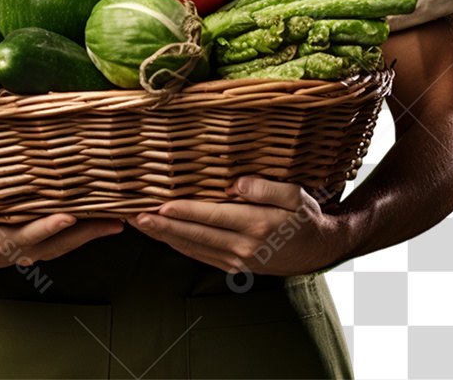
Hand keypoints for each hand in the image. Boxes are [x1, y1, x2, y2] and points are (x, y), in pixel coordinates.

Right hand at [0, 190, 123, 267]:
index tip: (66, 216)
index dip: (47, 227)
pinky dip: (90, 227)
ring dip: (95, 231)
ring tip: (121, 218)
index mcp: (4, 242)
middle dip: (87, 232)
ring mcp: (40, 246)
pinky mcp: (49, 239)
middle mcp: (27, 248)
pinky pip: (72, 235)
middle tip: (113, 220)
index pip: (29, 235)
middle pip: (62, 242)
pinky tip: (109, 213)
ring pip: (71, 240)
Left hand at [126, 176, 348, 276]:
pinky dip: (180, 246)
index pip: (211, 217)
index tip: (158, 205)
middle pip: (194, 235)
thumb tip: (237, 184)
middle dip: (162, 226)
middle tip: (134, 216)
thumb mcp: (296, 196)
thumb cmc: (305, 217)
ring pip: (193, 248)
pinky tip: (165, 236)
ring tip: (140, 224)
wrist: (318, 251)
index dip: (183, 212)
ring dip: (164, 236)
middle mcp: (243, 247)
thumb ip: (267, 188)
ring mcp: (237, 260)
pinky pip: (201, 256)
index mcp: (256, 226)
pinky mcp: (235, 267)